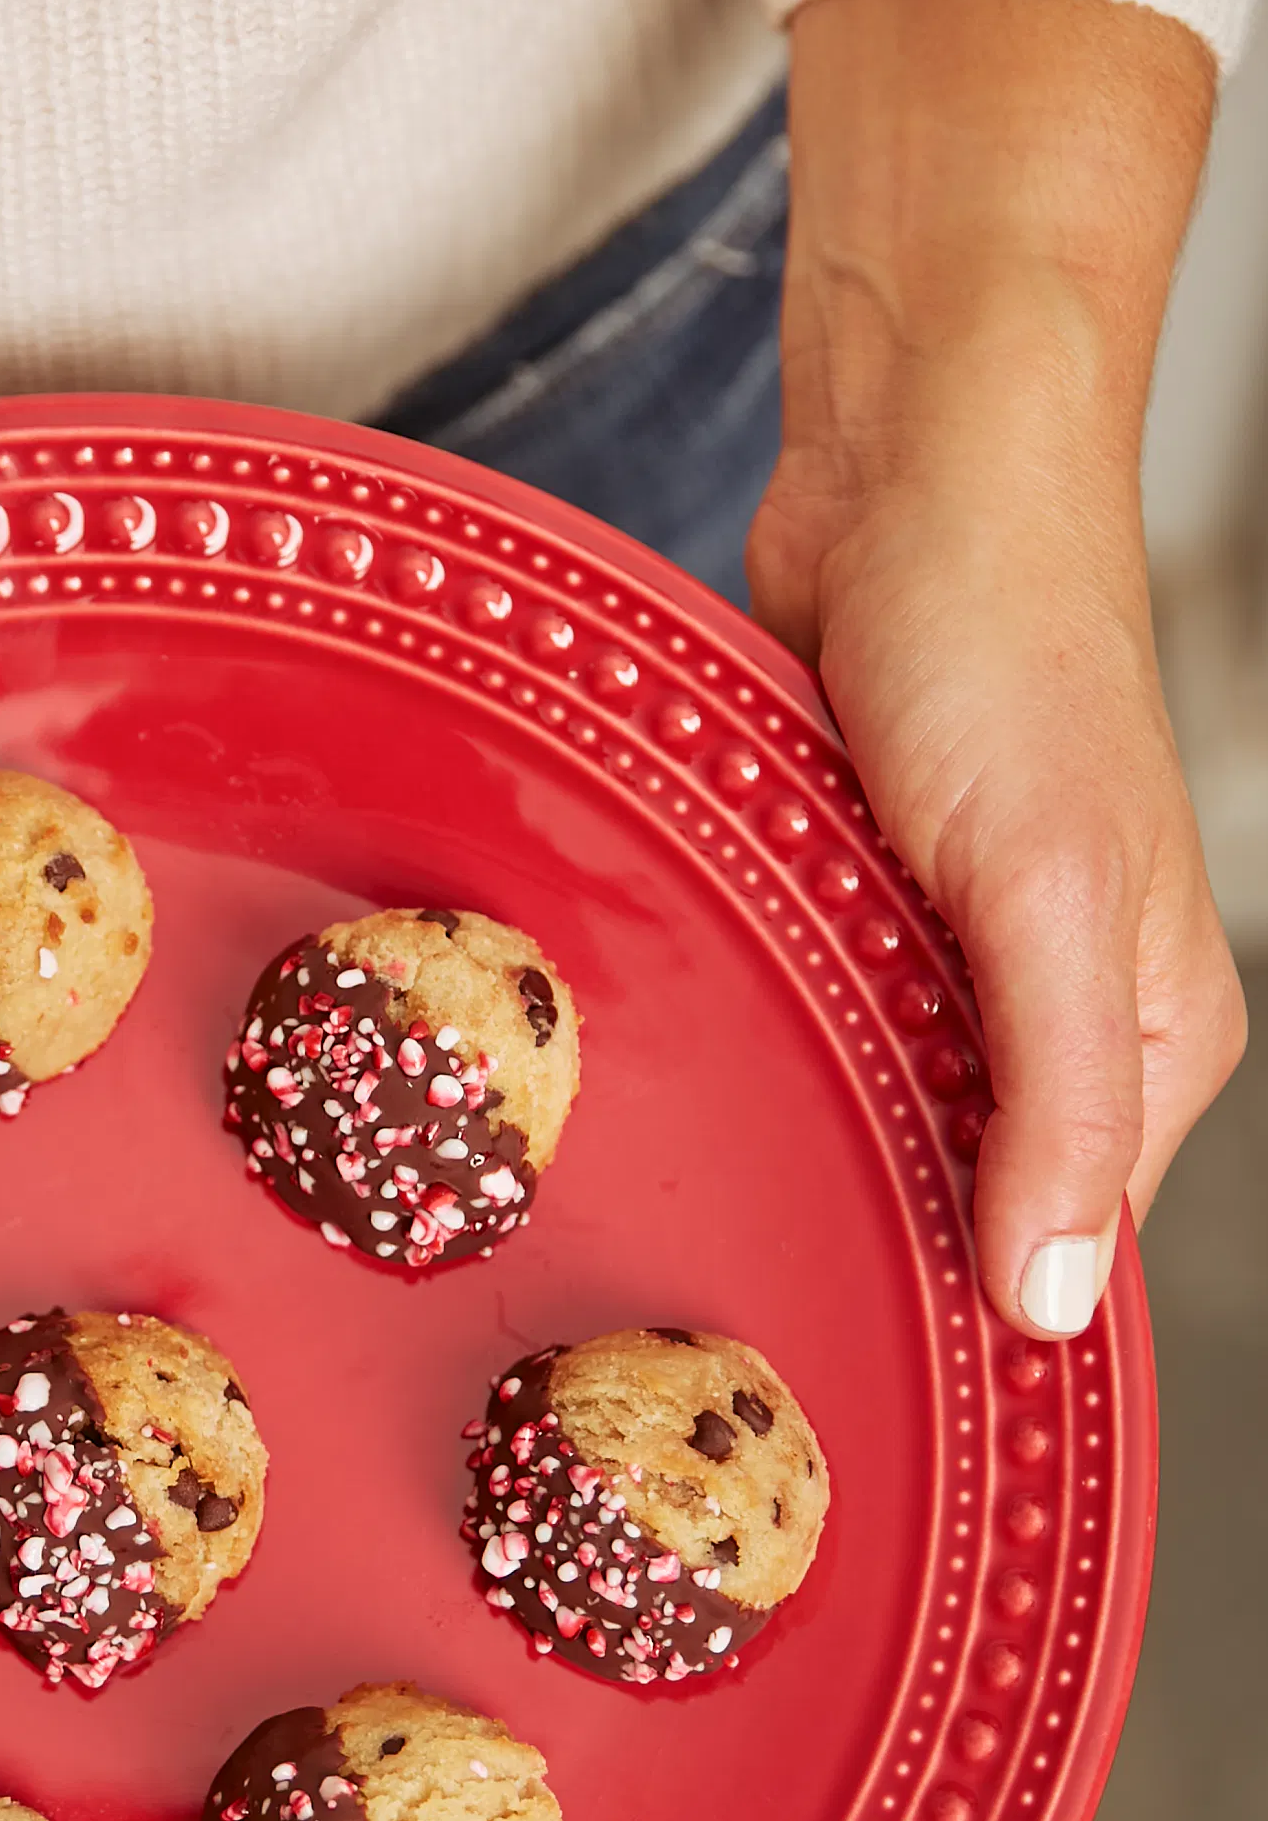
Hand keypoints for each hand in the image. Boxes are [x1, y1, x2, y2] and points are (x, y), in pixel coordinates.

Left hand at [756, 0, 1246, 1336]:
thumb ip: (1057, 1104)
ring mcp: (941, 952)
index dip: (955, 1306)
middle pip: (953, 1187)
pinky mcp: (844, 891)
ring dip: (782, 1122)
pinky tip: (675, 1055)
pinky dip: (745, 1021)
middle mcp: (1053, 1009)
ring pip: (857, 1099)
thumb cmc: (1005, 638)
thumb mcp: (1049, 893)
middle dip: (853, 1218)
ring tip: (676, 1186)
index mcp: (1145, 1036)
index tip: (828, 1369)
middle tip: (712, 1282)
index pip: (1063, 1247)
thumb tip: (1054, 1305)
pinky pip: (794, 1005)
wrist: (912, 452)